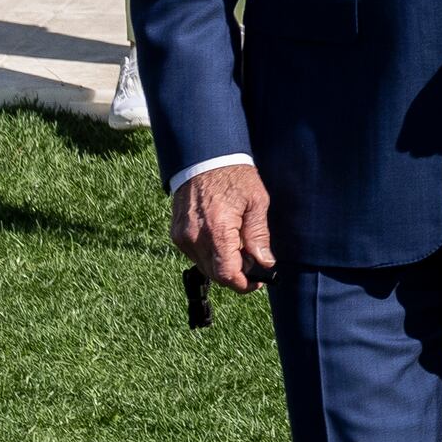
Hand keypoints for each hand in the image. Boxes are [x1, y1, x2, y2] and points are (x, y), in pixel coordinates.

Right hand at [173, 162, 275, 295]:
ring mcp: (182, 236)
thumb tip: (265, 263)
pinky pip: (195, 254)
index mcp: (217, 231)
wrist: (204, 157)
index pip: (227, 275)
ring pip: (204, 267)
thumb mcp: (256, 202)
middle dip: (236, 274)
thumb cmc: (234, 175)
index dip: (244, 284)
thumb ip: (258, 236)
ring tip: (237, 244)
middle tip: (251, 259)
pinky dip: (210, 254)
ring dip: (222, 264)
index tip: (257, 281)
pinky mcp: (177, 233)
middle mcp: (195, 237)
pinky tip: (222, 238)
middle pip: (215, 275)